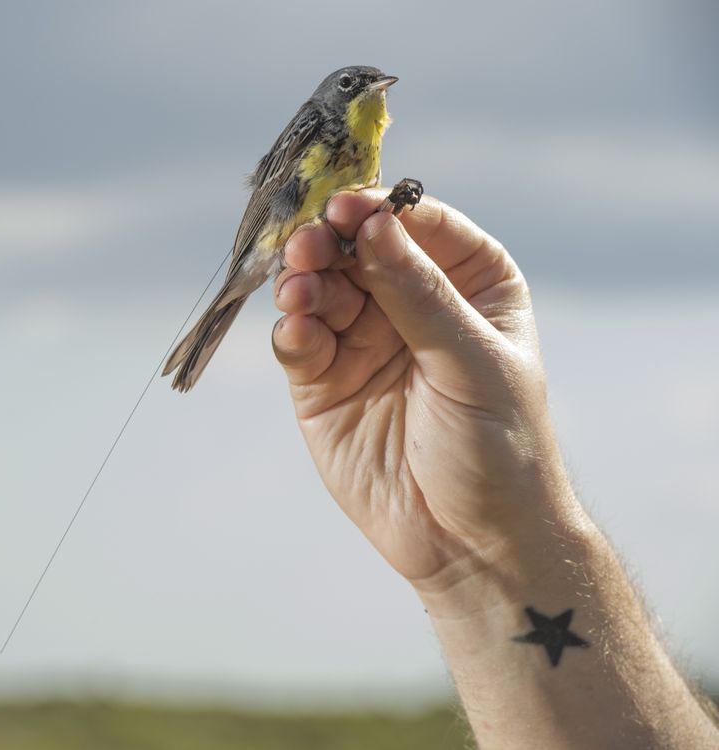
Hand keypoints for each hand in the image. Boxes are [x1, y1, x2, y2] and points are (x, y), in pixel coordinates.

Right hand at [272, 190, 576, 588]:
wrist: (469, 543)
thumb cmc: (498, 448)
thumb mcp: (472, 363)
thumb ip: (420, 295)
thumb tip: (375, 224)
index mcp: (468, 284)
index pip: (417, 226)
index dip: (381, 212)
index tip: (348, 209)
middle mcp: (411, 304)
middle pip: (359, 250)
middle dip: (331, 243)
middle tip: (311, 246)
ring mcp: (363, 342)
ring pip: (322, 289)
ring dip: (305, 282)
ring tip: (300, 290)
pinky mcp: (324, 383)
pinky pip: (300, 341)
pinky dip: (292, 331)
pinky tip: (298, 331)